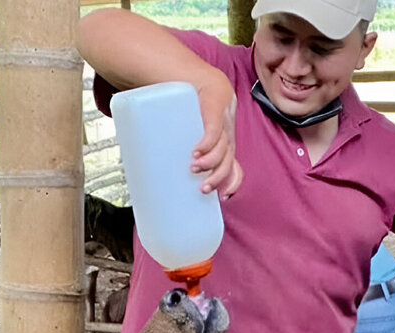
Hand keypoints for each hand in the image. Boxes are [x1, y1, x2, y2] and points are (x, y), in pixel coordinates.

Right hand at [191, 73, 244, 198]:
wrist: (193, 74)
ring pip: (223, 146)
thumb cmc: (189, 105)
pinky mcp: (214, 107)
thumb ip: (186, 149)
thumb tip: (159, 172)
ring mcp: (224, 119)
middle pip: (228, 159)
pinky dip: (207, 143)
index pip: (235, 165)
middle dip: (217, 177)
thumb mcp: (191, 130)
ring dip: (210, 161)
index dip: (233, 182)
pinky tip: (197, 151)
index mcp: (224, 141)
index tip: (223, 198)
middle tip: (203, 188)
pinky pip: (214, 129)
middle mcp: (227, 132)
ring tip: (194, 167)